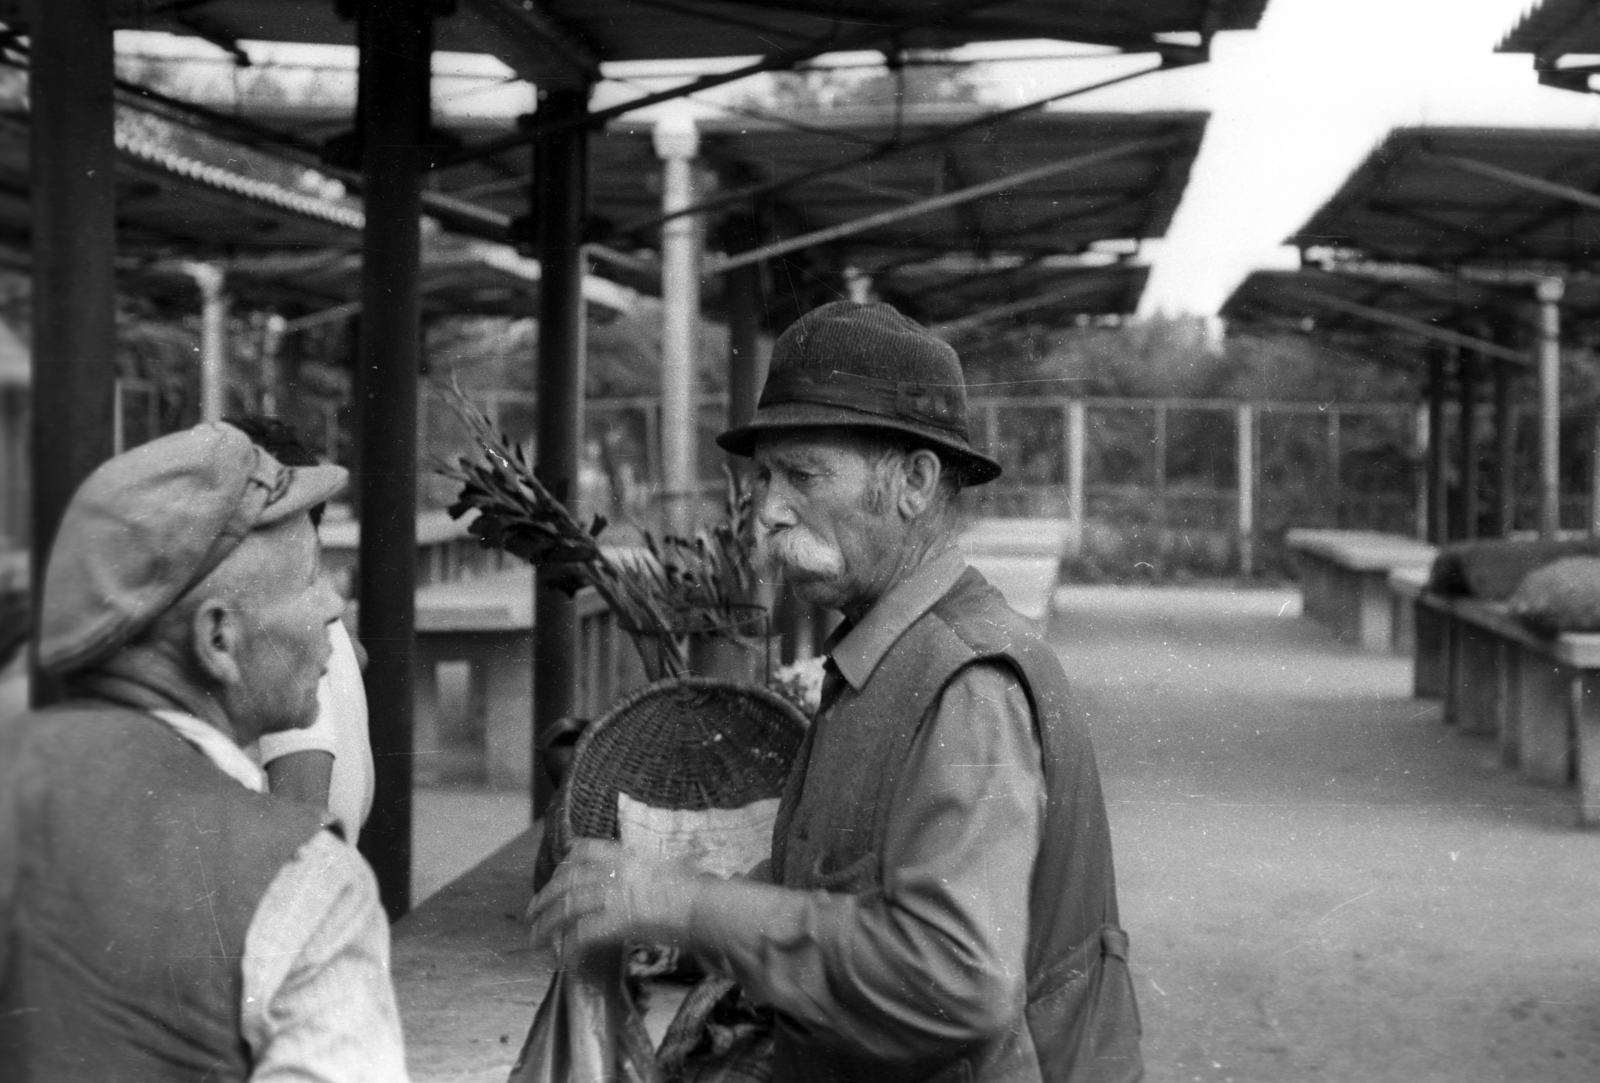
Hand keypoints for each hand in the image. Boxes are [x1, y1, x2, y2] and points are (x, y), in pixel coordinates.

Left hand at [526, 839, 700, 964]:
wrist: (705, 909)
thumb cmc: (695, 892)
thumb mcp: (670, 868)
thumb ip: (653, 869)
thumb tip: (657, 870)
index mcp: (625, 856)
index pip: (583, 850)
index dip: (563, 864)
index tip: (555, 877)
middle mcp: (615, 872)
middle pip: (567, 881)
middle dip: (544, 897)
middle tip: (531, 914)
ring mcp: (614, 895)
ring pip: (567, 907)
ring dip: (547, 925)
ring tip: (535, 939)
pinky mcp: (616, 920)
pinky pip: (582, 934)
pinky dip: (569, 946)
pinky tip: (563, 957)